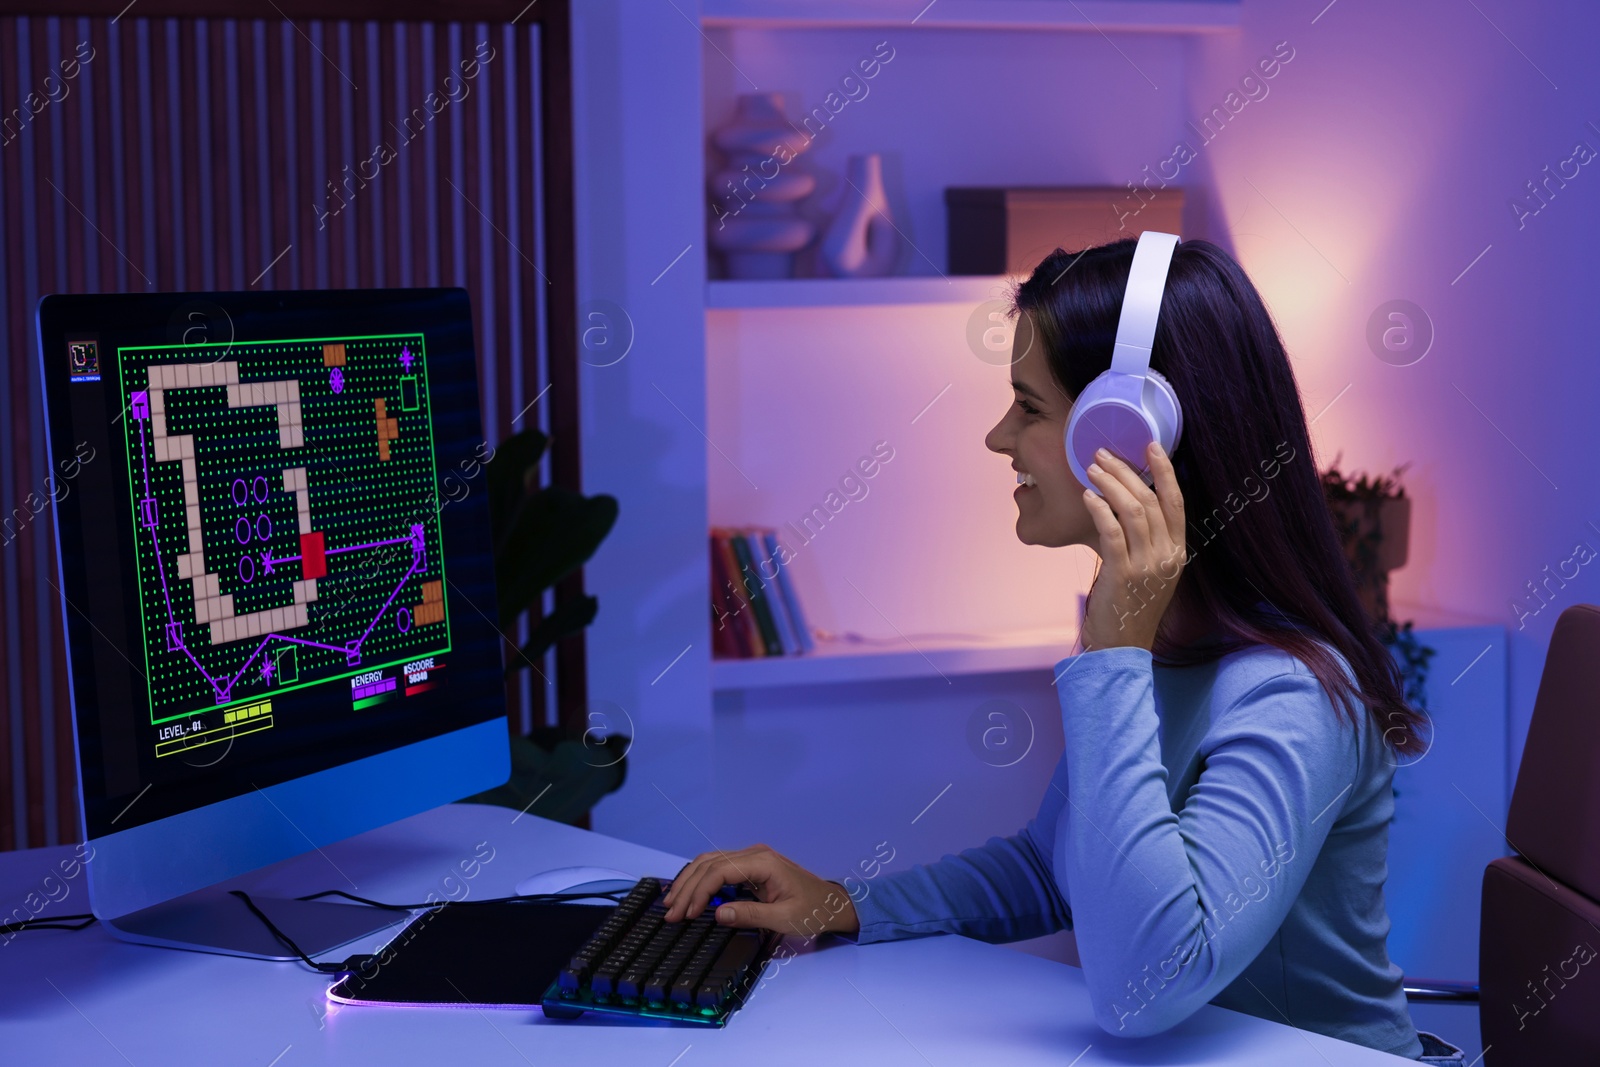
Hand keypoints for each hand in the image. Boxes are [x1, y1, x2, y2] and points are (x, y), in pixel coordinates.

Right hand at [661, 843, 858, 938]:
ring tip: (671, 903)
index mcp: (763, 862)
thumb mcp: (783, 919)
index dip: (699, 892)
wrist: (832, 904)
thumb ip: (750, 914)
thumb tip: (717, 914)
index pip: (720, 871)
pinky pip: (718, 868)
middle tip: (670, 912)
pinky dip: (700, 880)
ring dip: (689, 882)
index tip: (687, 914)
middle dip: (687, 888)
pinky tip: (689, 894)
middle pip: (709, 864)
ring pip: (710, 862)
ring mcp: (752, 858)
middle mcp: (754, 854)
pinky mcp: (750, 867)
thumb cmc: (813, 911)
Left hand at [1079, 441, 1186, 652]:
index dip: (1165, 471)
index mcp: (1177, 553)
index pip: (1177, 503)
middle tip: (1103, 453)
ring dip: (1111, 485)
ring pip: (1133, 512)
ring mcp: (1147, 566)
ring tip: (1092, 469)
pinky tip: (1088, 497)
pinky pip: (1112, 533)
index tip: (1151, 446)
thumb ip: (1144, 541)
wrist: (1121, 648)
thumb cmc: (1129, 607)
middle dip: (1127, 471)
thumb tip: (1122, 504)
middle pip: (1151, 501)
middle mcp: (1167, 557)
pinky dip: (1099, 510)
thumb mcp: (1147, 571)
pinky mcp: (1122, 575)